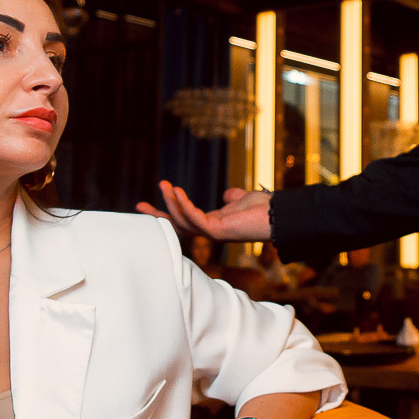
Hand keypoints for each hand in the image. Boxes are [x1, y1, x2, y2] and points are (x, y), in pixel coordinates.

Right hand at [138, 182, 271, 241]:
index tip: (146, 205)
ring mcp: (214, 233)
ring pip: (183, 222)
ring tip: (164, 185)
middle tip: (138, 206)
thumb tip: (227, 195)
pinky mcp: (219, 231)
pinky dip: (185, 206)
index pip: (183, 221)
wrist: (280, 215)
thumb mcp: (243, 200)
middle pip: (176, 226)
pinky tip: (178, 192)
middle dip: (158, 215)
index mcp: (212, 224)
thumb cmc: (264, 209)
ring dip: (172, 204)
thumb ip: (233, 198)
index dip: (165, 213)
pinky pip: (195, 220)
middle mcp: (210, 232)